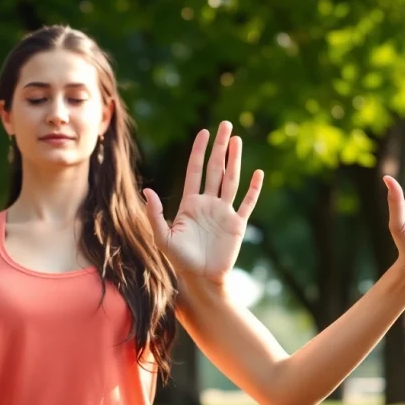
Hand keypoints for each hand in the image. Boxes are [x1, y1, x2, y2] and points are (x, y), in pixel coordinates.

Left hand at [143, 122, 263, 284]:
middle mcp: (208, 203)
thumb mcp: (162, 236)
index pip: (195, 170)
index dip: (199, 151)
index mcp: (190, 203)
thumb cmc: (179, 260)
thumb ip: (155, 214)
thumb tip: (146, 191)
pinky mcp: (237, 224)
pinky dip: (254, 188)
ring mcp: (224, 212)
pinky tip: (258, 173)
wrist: (200, 279)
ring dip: (234, 160)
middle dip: (220, 147)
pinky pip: (248, 202)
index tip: (203, 132)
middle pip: (215, 168)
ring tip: (237, 140)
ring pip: (231, 180)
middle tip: (225, 125)